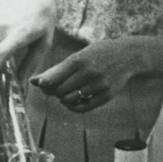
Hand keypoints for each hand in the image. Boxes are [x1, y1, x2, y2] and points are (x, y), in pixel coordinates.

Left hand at [30, 37, 146, 112]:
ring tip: (67, 92)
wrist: (128, 56)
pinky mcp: (107, 95)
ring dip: (64, 99)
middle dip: (55, 92)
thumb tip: (33, 81)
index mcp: (79, 59)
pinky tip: (75, 100)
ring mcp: (99, 84)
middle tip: (57, 88)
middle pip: (59, 91)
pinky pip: (83, 107)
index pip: (53, 78)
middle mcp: (89, 72)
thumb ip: (58, 69)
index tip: (43, 85)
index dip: (45, 84)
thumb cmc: (99, 53)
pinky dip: (74, 106)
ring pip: (69, 100)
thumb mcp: (80, 55)